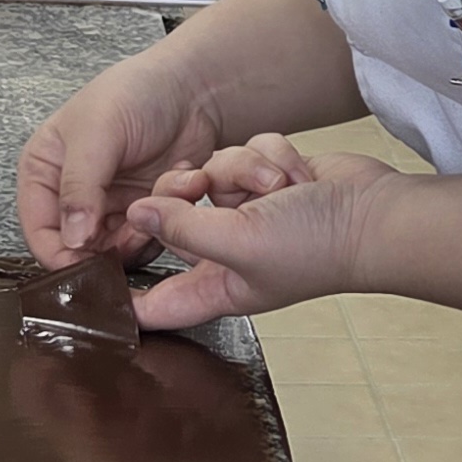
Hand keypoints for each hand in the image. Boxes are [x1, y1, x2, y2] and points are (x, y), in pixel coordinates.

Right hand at [16, 47, 224, 268]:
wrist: (194, 88)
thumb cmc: (138, 91)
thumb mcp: (99, 132)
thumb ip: (80, 185)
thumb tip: (72, 238)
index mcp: (44, 171)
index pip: (38, 231)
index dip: (60, 255)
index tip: (88, 266)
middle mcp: (72, 194)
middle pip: (79, 249)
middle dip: (112, 245)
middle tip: (139, 226)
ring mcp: (108, 205)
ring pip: (117, 251)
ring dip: (145, 230)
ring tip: (163, 194)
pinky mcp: (142, 212)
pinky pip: (148, 240)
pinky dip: (167, 223)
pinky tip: (178, 187)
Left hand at [124, 143, 396, 327]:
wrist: (374, 212)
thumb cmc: (316, 245)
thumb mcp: (240, 241)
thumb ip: (184, 229)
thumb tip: (139, 214)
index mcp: (215, 286)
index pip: (153, 305)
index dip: (121, 299)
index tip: (87, 279)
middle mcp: (225, 253)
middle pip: (172, 219)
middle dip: (188, 194)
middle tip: (201, 185)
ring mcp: (246, 215)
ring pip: (208, 175)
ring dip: (239, 170)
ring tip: (275, 185)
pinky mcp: (265, 183)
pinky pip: (241, 156)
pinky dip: (266, 157)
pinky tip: (294, 172)